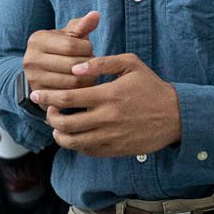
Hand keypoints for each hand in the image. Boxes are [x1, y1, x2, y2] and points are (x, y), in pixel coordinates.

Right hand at [22, 12, 101, 99]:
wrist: (41, 71)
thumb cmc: (60, 48)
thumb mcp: (68, 35)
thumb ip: (82, 25)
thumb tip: (96, 14)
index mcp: (37, 40)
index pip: (70, 45)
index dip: (87, 48)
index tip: (89, 49)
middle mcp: (31, 59)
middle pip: (72, 65)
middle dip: (88, 65)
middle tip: (92, 64)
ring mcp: (33, 80)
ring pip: (72, 83)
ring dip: (87, 79)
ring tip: (89, 74)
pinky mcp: (40, 96)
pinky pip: (68, 97)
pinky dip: (80, 92)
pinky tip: (83, 86)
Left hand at [31, 53, 181, 156]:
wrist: (175, 116)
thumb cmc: (151, 86)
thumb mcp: (131, 64)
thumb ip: (102, 62)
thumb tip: (75, 68)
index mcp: (108, 95)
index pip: (67, 99)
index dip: (48, 97)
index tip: (38, 94)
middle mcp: (107, 118)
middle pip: (64, 123)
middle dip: (48, 116)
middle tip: (46, 109)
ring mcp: (110, 137)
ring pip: (72, 141)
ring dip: (58, 134)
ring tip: (56, 125)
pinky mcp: (115, 149)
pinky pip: (86, 150)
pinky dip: (75, 144)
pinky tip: (75, 134)